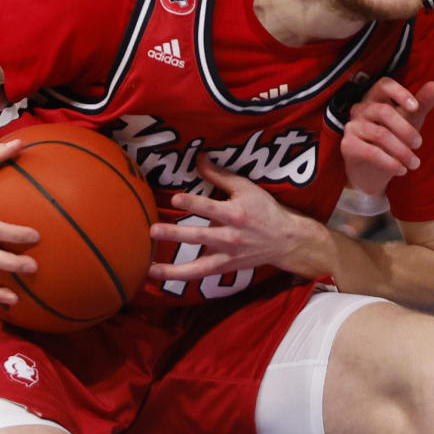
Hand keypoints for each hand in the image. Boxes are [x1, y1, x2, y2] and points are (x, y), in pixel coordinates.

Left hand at [146, 154, 308, 284]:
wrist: (284, 240)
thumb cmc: (264, 209)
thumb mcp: (246, 187)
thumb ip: (220, 175)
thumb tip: (199, 157)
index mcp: (235, 214)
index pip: (210, 208)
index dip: (193, 202)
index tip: (176, 198)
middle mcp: (229, 237)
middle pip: (199, 236)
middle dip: (175, 234)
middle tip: (153, 231)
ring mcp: (226, 256)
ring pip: (196, 267)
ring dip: (172, 269)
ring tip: (149, 268)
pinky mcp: (223, 268)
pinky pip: (198, 275)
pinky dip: (179, 276)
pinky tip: (157, 274)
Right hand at [341, 77, 433, 196]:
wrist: (373, 172)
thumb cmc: (393, 140)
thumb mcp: (410, 121)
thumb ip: (421, 104)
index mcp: (375, 98)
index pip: (384, 84)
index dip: (400, 92)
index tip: (416, 107)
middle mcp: (361, 108)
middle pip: (384, 111)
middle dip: (406, 129)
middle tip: (419, 144)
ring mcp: (352, 126)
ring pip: (380, 134)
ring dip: (402, 151)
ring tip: (415, 164)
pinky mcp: (348, 145)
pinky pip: (371, 152)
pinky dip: (390, 162)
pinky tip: (401, 170)